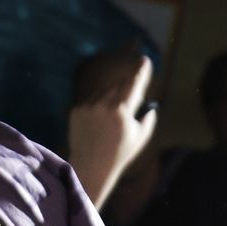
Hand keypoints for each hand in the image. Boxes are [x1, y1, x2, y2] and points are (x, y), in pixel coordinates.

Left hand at [68, 54, 157, 208]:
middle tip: (126, 108)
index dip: (140, 71)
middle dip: (124, 91)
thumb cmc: (120, 153)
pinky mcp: (76, 110)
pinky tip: (97, 124)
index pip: (133, 84)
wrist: (90, 166)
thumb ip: (148, 118)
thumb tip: (151, 104)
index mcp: (121, 111)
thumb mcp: (140, 137)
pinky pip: (90, 100)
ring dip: (110, 98)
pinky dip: (97, 106)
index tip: (144, 59)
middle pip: (118, 86)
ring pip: (103, 91)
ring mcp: (87, 106)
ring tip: (110, 121)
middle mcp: (103, 105)